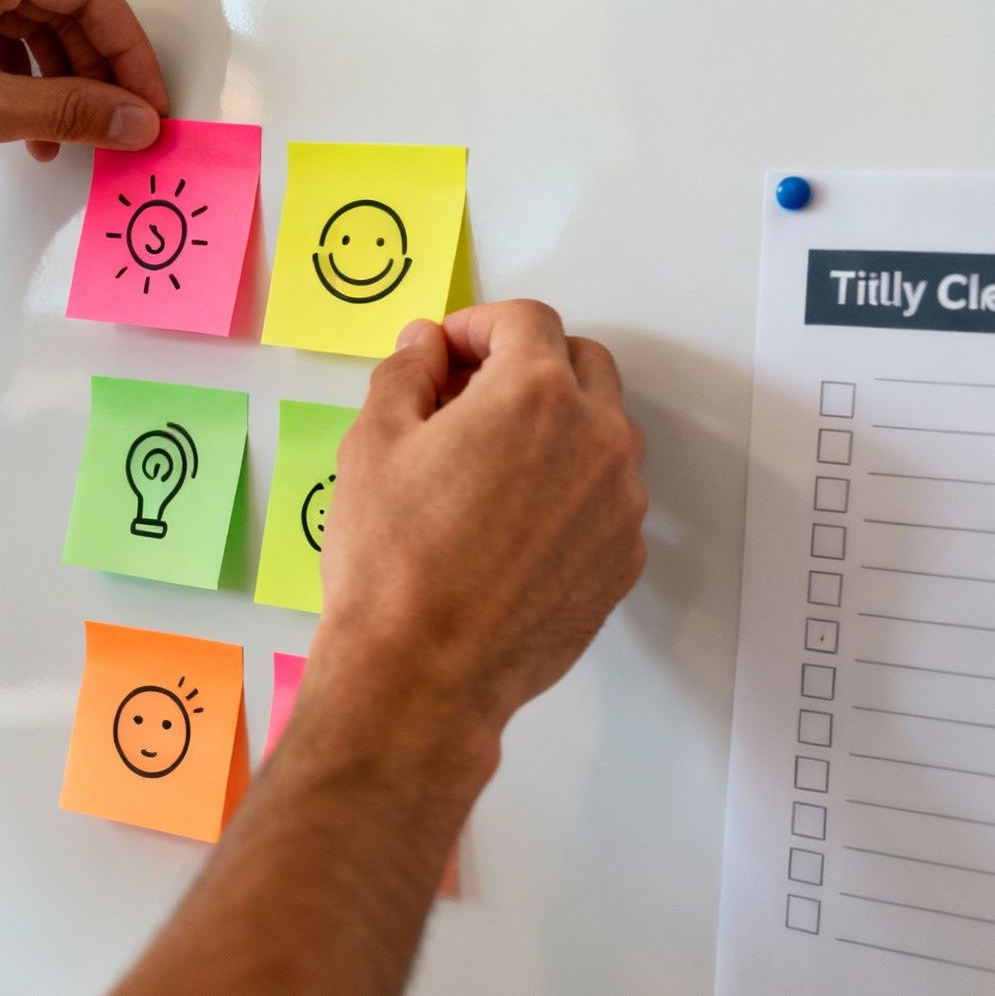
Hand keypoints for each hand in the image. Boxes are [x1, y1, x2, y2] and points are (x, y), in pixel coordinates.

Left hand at [0, 0, 168, 177]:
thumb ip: (71, 111)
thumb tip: (130, 118)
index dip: (128, 49)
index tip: (145, 98)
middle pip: (57, 2)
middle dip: (92, 68)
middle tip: (119, 121)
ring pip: (24, 21)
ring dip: (55, 79)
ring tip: (67, 135)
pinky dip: (15, 76)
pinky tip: (23, 124)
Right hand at [312, 300, 647, 741]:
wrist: (423, 675)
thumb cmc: (391, 561)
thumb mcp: (372, 443)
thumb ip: (406, 373)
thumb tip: (426, 347)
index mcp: (535, 393)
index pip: (525, 320)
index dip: (477, 326)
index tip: (446, 353)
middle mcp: (597, 438)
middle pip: (580, 364)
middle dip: (526, 366)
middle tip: (465, 401)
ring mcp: (620, 504)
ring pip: (600, 433)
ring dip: (553, 429)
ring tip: (485, 470)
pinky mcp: (623, 560)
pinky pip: (602, 500)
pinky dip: (566, 493)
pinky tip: (508, 527)